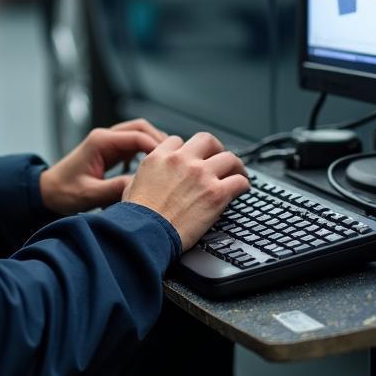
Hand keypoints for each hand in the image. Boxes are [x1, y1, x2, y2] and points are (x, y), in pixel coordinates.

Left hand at [39, 119, 166, 215]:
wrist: (48, 192)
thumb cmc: (63, 192)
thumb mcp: (90, 194)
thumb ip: (115, 189)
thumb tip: (141, 186)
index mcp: (100, 142)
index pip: (137, 136)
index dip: (156, 147)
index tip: (170, 162)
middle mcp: (105, 137)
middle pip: (141, 128)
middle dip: (159, 140)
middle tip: (173, 159)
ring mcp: (109, 143)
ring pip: (139, 134)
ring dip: (154, 145)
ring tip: (166, 164)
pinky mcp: (111, 151)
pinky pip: (134, 145)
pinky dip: (146, 152)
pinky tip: (151, 168)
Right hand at [123, 132, 248, 250]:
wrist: (145, 234)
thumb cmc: (136, 217)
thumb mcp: (131, 185)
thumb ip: (145, 175)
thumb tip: (148, 178)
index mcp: (160, 157)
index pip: (178, 141)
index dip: (187, 150)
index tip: (192, 159)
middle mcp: (182, 161)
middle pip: (207, 140)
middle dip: (215, 149)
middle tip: (218, 159)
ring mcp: (201, 175)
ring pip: (229, 158)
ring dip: (235, 166)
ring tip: (237, 173)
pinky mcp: (216, 194)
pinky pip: (239, 181)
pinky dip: (243, 184)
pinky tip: (242, 189)